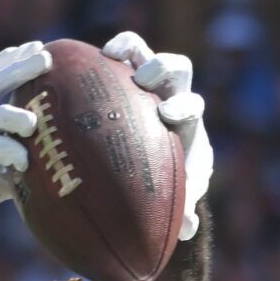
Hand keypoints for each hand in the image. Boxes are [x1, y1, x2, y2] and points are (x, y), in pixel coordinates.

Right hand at [102, 32, 210, 238]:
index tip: (166, 116)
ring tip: (112, 59)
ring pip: (145, 52)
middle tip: (142, 82)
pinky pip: (120, 52)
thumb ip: (181, 211)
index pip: (192, 104)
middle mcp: (169, 93)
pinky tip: (86, 63)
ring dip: (132, 52)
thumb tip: (187, 229)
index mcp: (186, 121)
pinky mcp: (123, 70)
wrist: (152, 156)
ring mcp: (146, 79)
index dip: (183, 106)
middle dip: (162, 70)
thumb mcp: (173, 194)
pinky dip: (110, 51)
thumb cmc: (165, 176)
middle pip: (178, 68)